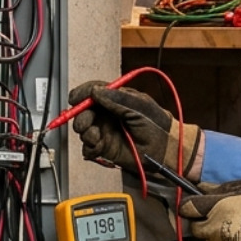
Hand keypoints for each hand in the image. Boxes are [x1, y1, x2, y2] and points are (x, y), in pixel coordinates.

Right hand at [68, 80, 202, 178]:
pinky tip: (98, 146)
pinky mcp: (105, 148)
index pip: (92, 92)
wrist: (165, 149)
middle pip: (83, 111)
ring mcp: (105, 131)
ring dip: (85, 132)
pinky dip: (89, 147)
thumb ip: (117, 98)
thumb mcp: (139, 106)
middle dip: (80, 116)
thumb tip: (95, 91)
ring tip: (96, 136)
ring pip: (83, 129)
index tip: (75, 99)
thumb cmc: (157, 124)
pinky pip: (88, 147)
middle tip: (85, 123)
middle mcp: (107, 114)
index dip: (81, 94)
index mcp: (115, 99)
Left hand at [178, 179, 240, 240]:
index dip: (190, 208)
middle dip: (206, 225)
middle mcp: (216, 228)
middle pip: (196, 229)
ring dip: (218, 240)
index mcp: (218, 207)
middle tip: (224, 222)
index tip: (193, 209)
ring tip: (240, 234)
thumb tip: (202, 188)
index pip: (187, 208)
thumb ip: (221, 189)